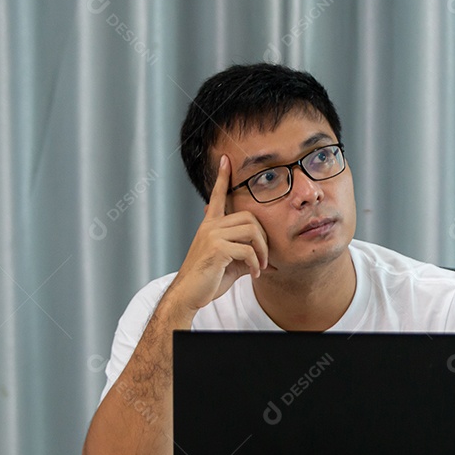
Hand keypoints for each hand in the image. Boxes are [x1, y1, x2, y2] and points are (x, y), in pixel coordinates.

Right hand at [167, 155, 269, 314]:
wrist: (188, 295)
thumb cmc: (208, 280)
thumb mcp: (229, 263)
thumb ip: (244, 254)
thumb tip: (266, 259)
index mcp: (210, 226)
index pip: (217, 197)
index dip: (222, 178)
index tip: (226, 160)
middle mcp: (209, 226)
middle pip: (249, 217)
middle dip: (263, 237)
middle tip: (265, 257)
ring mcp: (212, 236)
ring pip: (251, 231)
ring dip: (262, 251)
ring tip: (261, 266)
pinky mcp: (216, 249)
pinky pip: (247, 250)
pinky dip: (256, 264)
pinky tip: (255, 274)